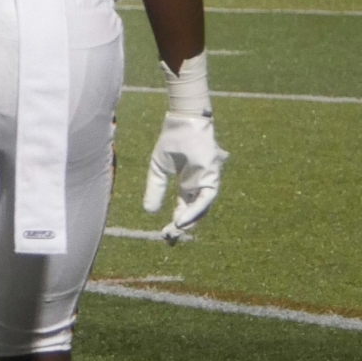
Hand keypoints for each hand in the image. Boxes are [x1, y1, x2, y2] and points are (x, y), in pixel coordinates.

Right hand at [142, 117, 227, 241]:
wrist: (181, 123)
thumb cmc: (171, 142)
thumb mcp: (158, 170)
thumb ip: (155, 190)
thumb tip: (149, 212)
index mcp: (187, 185)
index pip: (183, 210)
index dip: (175, 224)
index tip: (164, 235)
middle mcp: (199, 186)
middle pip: (194, 213)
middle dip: (182, 227)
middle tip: (168, 238)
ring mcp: (207, 181)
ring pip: (202, 208)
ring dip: (189, 222)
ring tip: (174, 230)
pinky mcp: (212, 176)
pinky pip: (206, 198)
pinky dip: (195, 210)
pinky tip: (182, 220)